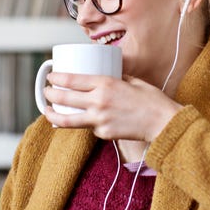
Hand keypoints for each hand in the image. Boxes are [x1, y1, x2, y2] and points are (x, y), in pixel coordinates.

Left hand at [42, 72, 181, 140]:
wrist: (163, 123)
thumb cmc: (151, 100)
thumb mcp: (132, 80)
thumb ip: (115, 78)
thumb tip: (102, 75)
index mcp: (106, 84)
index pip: (71, 79)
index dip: (56, 78)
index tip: (51, 76)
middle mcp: (99, 101)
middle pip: (64, 98)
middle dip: (49, 94)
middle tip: (46, 92)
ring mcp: (99, 120)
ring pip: (66, 120)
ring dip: (53, 114)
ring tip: (48, 111)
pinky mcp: (103, 134)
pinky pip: (89, 127)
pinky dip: (86, 123)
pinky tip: (86, 119)